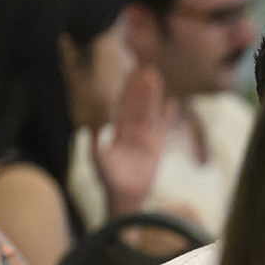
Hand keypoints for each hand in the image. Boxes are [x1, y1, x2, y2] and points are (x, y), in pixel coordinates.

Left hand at [93, 65, 179, 217]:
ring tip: (156, 77)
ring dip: (153, 95)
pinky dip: (168, 116)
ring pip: (150, 112)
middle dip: (141, 88)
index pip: (123, 107)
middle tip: (145, 69)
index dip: (127, 91)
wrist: (124, 195)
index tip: (130, 75)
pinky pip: (164, 128)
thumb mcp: (98, 159)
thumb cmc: (109, 179)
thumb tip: (92, 128)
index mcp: (118, 132)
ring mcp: (146, 138)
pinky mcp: (157, 146)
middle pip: (138, 105)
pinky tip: (172, 103)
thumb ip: (96, 143)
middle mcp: (133, 132)